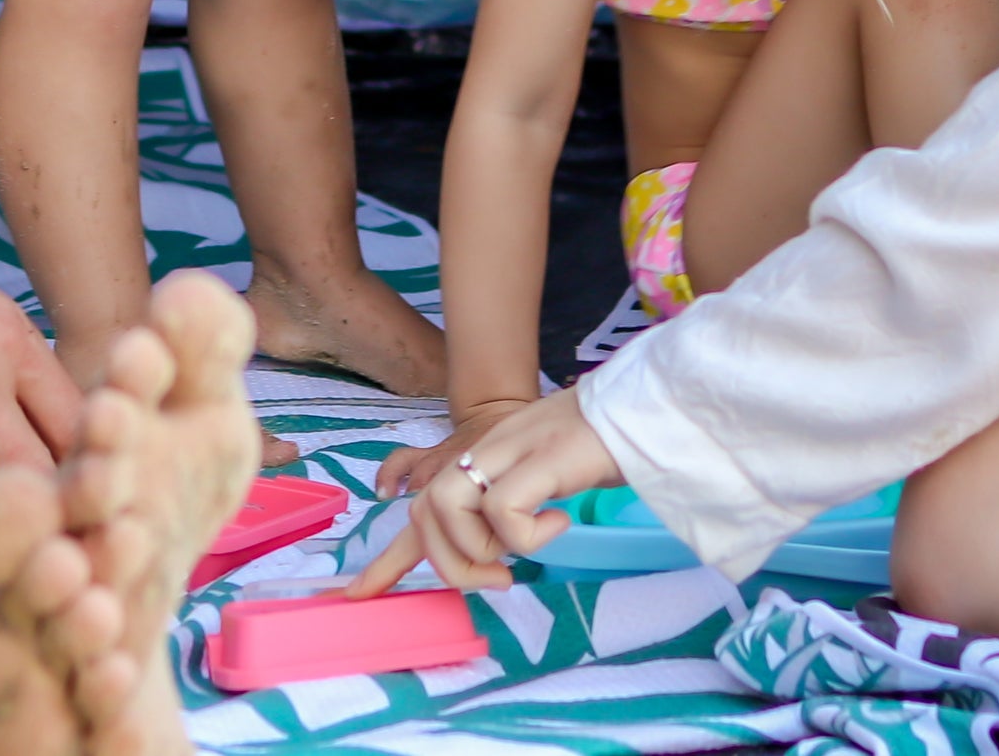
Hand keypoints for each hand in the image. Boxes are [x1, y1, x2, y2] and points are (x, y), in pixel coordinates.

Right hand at [0, 265, 84, 526]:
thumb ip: (40, 382)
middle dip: (54, 514)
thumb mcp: (0, 321)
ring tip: (4, 547)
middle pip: (36, 475)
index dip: (94, 473)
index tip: (94, 499)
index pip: (78, 428)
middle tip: (61, 543)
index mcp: (14, 347)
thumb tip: (88, 450)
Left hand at [344, 386, 615, 592]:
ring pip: (448, 504)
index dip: (389, 558)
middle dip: (448, 561)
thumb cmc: (597, 448)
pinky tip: (560, 521)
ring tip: (520, 558)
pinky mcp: (540, 457)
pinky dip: (527, 534)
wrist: (639, 405)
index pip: (421, 508)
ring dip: (479, 549)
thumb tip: (502, 555)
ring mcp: (510, 450)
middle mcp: (486, 451)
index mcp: (484, 460)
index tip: (359, 594)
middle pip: (424, 509)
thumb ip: (513, 504)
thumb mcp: (543, 478)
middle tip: (496, 581)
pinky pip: (503, 509)